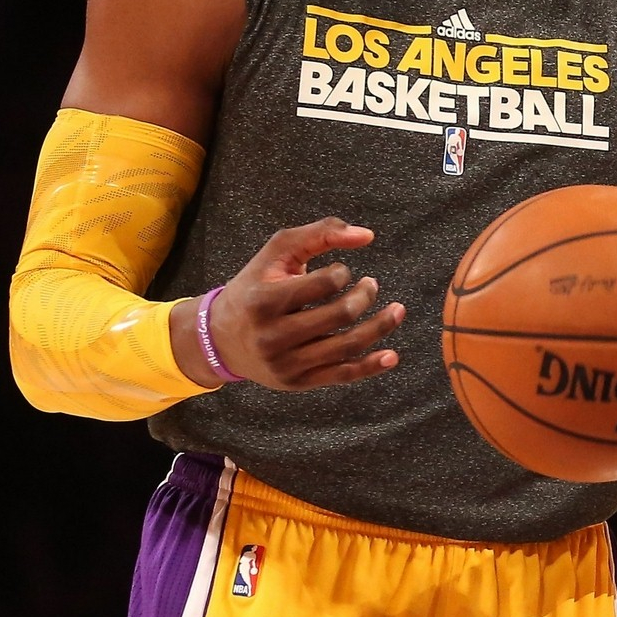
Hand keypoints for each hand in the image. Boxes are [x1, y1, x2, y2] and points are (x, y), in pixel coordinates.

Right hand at [172, 216, 405, 389]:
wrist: (219, 338)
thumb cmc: (254, 288)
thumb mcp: (276, 254)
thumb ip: (319, 234)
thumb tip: (367, 235)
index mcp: (264, 301)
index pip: (324, 283)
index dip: (342, 272)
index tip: (340, 272)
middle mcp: (273, 336)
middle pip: (340, 314)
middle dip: (365, 295)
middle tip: (371, 285)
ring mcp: (286, 363)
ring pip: (347, 346)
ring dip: (380, 326)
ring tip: (397, 310)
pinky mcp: (298, 382)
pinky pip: (342, 375)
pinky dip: (372, 366)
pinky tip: (391, 355)